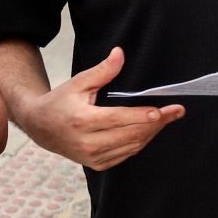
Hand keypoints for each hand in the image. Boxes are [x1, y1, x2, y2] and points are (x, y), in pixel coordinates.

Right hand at [18, 47, 184, 171]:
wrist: (41, 128)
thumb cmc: (61, 101)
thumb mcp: (78, 82)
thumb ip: (102, 71)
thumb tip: (120, 53)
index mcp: (82, 121)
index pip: (119, 119)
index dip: (142, 116)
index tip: (163, 111)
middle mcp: (87, 143)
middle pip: (131, 135)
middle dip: (157, 123)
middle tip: (176, 112)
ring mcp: (92, 157)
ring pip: (132, 146)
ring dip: (152, 132)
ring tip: (167, 118)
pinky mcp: (97, 164)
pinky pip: (126, 154)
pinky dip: (140, 142)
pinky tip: (149, 129)